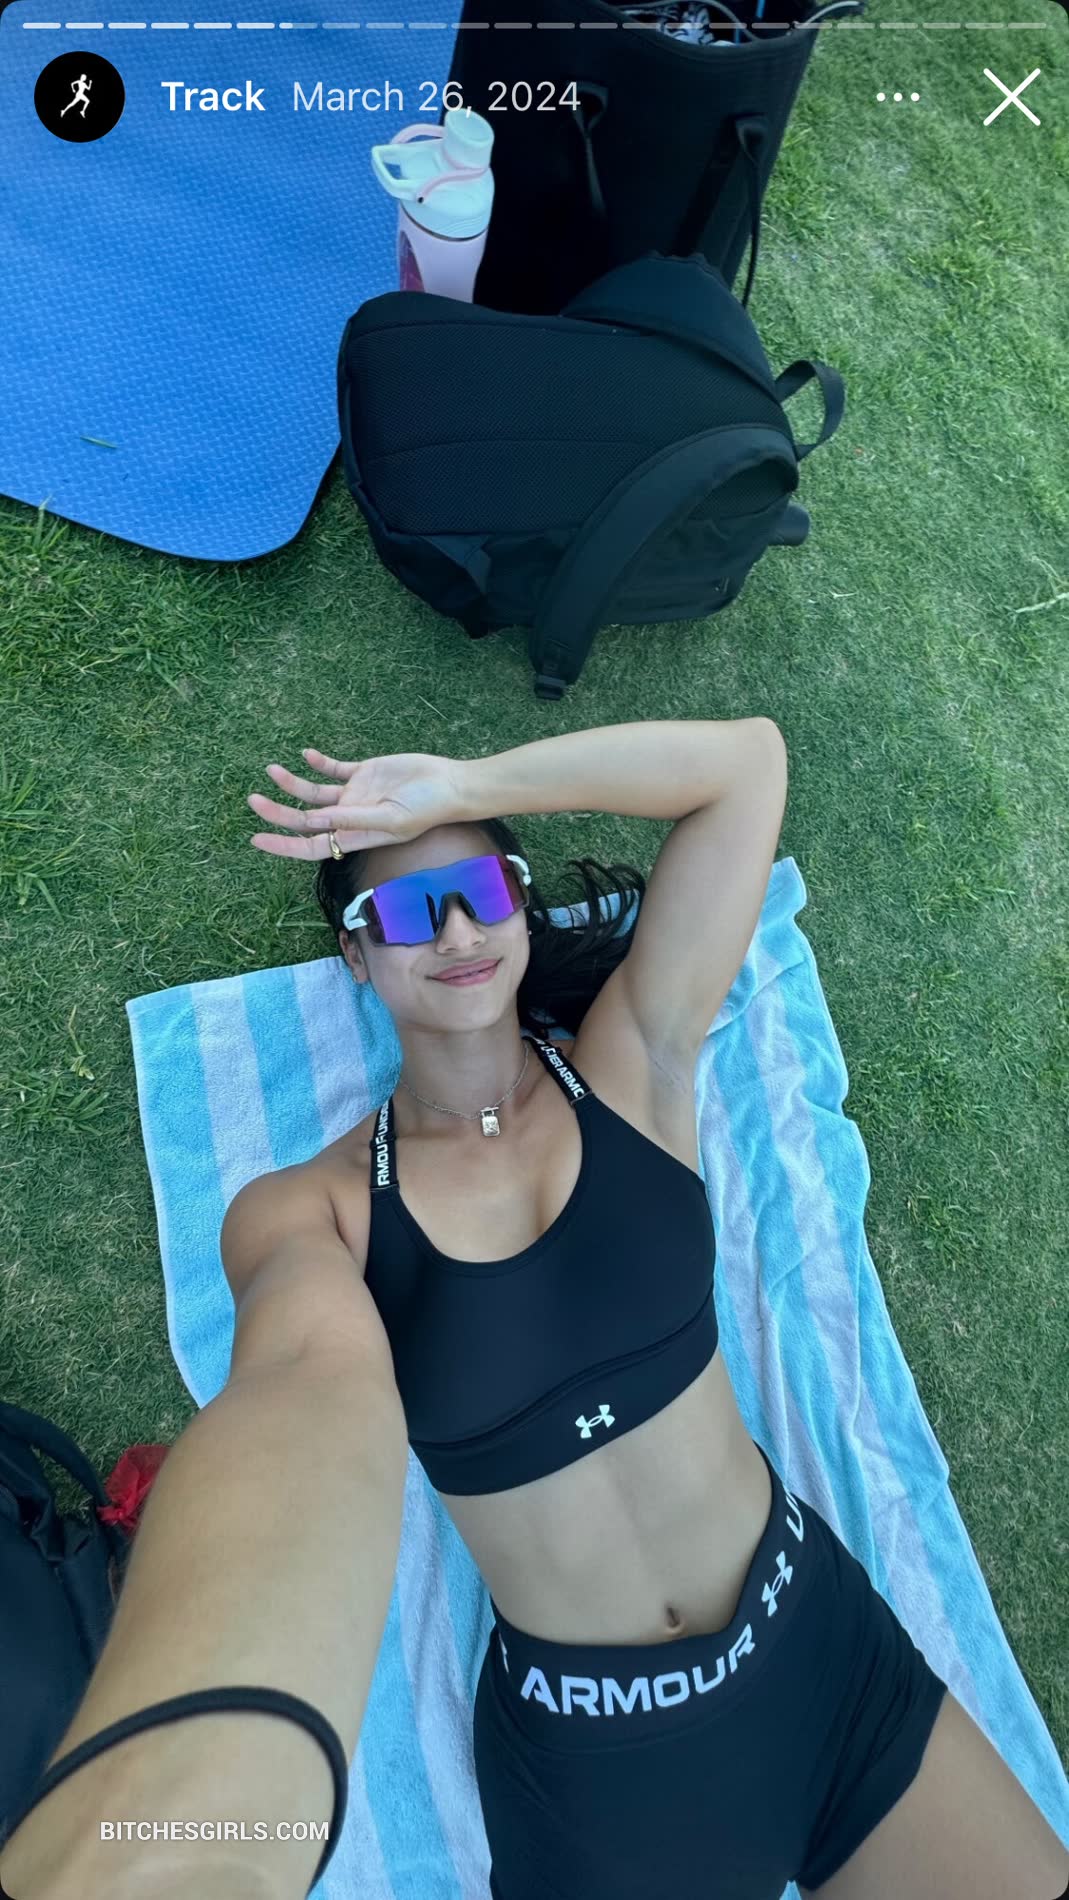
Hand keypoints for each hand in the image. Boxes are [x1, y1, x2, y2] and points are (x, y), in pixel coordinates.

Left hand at [248, 748, 467, 857]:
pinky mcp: (364, 773)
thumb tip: (316, 820)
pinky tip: (306, 754)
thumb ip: (353, 819)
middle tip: (252, 800)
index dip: (283, 846)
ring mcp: (356, 795)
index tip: (256, 839)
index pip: (311, 846)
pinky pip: (334, 769)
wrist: (451, 784)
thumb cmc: (428, 808)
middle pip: (305, 819)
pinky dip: (319, 762)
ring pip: (314, 793)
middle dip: (278, 812)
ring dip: (292, 784)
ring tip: (272, 770)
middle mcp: (350, 818)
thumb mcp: (391, 818)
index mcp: (355, 836)